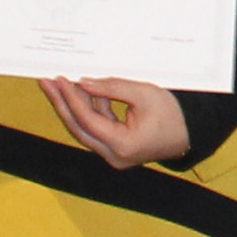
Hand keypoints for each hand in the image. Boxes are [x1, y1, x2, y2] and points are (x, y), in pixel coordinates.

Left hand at [48, 77, 191, 166]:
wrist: (190, 133)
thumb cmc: (173, 114)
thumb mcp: (144, 93)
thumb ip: (112, 88)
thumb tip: (83, 83)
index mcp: (123, 145)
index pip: (88, 120)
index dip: (71, 98)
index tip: (60, 80)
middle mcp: (114, 155)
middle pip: (78, 128)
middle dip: (62, 104)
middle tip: (46, 83)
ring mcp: (114, 155)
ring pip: (85, 129)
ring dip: (74, 106)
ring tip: (60, 84)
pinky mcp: (115, 149)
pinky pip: (96, 129)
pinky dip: (90, 111)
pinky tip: (84, 92)